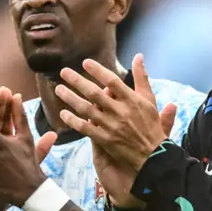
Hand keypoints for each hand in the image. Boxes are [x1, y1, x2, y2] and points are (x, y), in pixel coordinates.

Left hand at [56, 54, 177, 191]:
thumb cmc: (151, 124)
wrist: (152, 154)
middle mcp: (120, 111)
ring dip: (70, 98)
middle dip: (77, 81)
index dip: (98, 71)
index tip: (85, 62)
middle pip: (94, 93)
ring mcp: (111, 126)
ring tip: (59, 89)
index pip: (112, 81)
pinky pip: (84, 128)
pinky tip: (63, 113)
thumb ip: (142, 77)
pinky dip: (72, 120)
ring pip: (86, 109)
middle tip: (63, 72)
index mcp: (132, 99)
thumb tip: (138, 56)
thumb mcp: (150, 99)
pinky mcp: (104, 139)